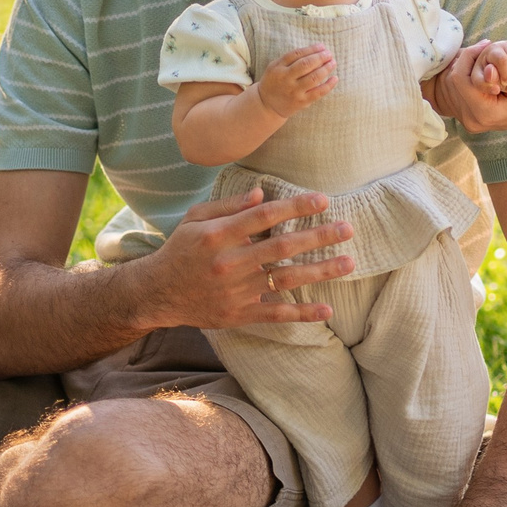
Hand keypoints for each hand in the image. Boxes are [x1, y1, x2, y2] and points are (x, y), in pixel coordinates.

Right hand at [138, 186, 353, 328]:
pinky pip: (276, 314)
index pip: (264, 216)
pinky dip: (302, 313)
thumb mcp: (195, 219)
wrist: (157, 293)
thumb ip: (229, 206)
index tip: (323, 200)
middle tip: (347, 228)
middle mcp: (229, 263)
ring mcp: (236, 291)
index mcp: (218, 235)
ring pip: (285, 279)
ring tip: (348, 262)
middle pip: (281, 247)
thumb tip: (262, 192)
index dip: (295, 206)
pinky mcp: (239, 314)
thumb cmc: (180, 249)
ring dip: (320, 271)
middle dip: (318, 236)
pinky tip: (327, 309)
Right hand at [255, 44, 334, 118]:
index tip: (322, 46)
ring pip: (314, 78)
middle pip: (306, 64)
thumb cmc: (275, 82)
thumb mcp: (275, 67)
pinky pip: (318, 93)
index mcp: (278, 68)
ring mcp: (294, 91)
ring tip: (333, 62)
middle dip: (320, 57)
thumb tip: (314, 50)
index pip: (297, 54)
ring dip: (326, 69)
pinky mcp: (302, 102)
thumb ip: (289, 59)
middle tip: (329, 54)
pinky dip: (328, 85)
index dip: (311, 49)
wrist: (267, 105)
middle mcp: (286, 79)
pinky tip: (335, 78)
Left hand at [436, 41, 506, 134]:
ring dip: (474, 64)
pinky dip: (476, 70)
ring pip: (458, 77)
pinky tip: (495, 68)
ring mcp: (472, 115)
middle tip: (494, 52)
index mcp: (485, 114)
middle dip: (472, 60)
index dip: (471, 56)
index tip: (488, 44)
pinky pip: (464, 82)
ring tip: (496, 61)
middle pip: (455, 77)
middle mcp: (474, 118)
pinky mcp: (474, 109)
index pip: (459, 79)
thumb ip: (506, 77)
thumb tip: (486, 69)